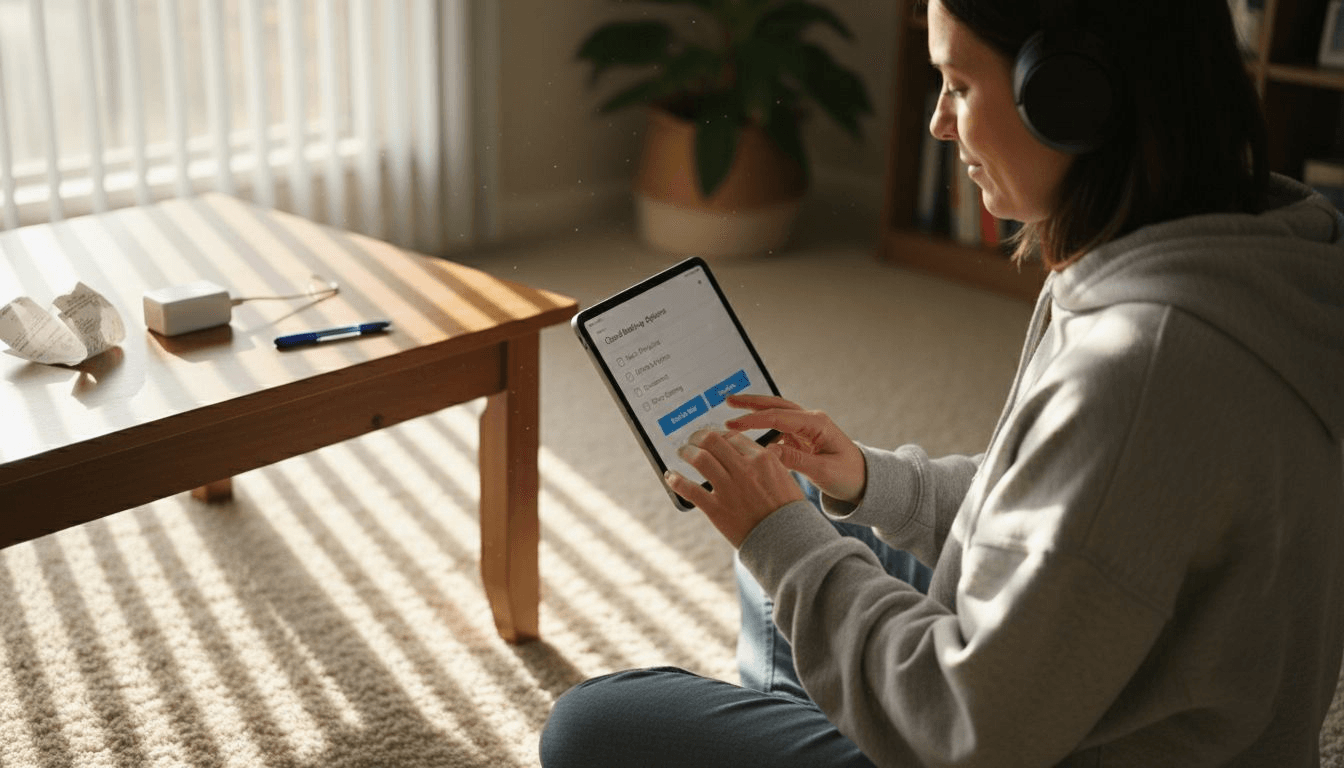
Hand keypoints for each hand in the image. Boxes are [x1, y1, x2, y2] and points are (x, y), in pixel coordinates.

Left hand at [665, 427, 804, 547]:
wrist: (786, 540)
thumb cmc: (786, 509)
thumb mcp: (783, 477)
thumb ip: (766, 462)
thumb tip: (750, 452)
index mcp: (762, 459)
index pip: (732, 437)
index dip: (719, 435)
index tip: (713, 440)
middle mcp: (744, 469)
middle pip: (712, 440)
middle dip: (698, 437)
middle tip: (692, 440)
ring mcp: (729, 488)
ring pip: (699, 458)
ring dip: (686, 452)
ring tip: (682, 452)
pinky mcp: (717, 508)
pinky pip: (690, 489)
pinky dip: (676, 481)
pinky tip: (670, 476)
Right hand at [723, 394, 866, 504]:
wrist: (865, 481)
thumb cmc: (849, 476)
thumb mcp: (823, 471)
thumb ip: (796, 460)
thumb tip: (767, 451)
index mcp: (817, 424)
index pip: (779, 417)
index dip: (754, 420)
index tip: (732, 424)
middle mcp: (811, 421)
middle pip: (776, 406)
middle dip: (751, 402)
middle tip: (727, 401)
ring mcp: (806, 428)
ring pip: (776, 413)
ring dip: (755, 410)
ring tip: (732, 408)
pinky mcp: (803, 437)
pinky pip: (779, 427)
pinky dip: (761, 425)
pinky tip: (746, 430)